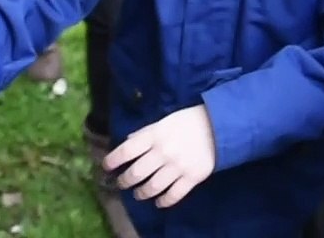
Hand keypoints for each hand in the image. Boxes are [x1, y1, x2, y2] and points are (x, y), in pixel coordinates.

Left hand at [102, 105, 216, 207]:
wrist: (218, 126)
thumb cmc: (188, 121)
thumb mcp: (164, 121)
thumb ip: (145, 132)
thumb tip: (127, 142)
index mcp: (154, 135)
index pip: (126, 151)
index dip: (112, 160)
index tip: (106, 167)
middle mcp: (163, 152)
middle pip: (136, 173)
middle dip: (125, 181)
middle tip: (122, 183)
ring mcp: (177, 167)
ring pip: (152, 187)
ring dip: (141, 193)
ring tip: (139, 194)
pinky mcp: (191, 178)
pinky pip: (173, 195)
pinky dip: (163, 201)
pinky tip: (158, 202)